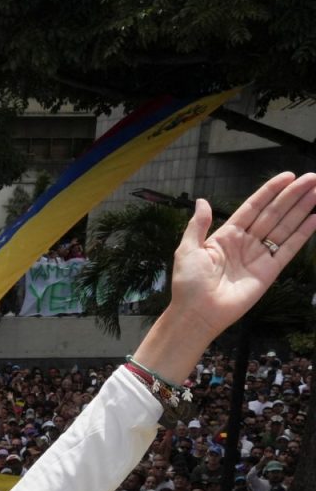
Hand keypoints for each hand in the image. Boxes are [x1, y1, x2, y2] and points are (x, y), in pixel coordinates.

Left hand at [139, 172, 315, 381]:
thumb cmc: (188, 284)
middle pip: (273, 214)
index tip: (288, 176)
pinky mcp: (269, 272)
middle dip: (292, 195)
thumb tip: (202, 201)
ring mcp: (258, 256)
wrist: (196, 314)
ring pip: (284, 227)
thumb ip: (198, 225)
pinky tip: (315, 218)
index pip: (253, 207)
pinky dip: (303, 234)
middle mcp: (245, 243)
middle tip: (312, 178)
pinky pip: (288, 249)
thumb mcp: (187, 249)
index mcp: (226, 236)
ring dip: (301, 209)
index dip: (270, 192)